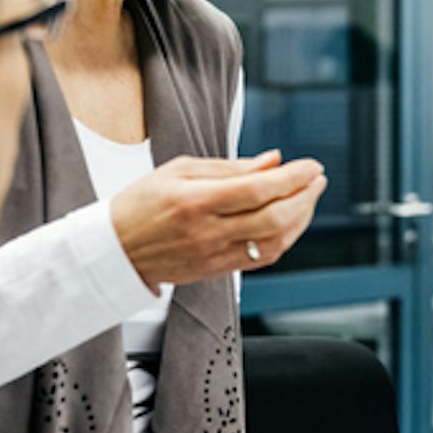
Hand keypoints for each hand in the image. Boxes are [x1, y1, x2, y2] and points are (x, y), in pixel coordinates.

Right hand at [110, 150, 326, 286]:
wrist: (115, 250)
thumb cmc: (141, 204)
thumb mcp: (179, 171)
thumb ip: (230, 167)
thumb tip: (273, 161)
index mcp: (195, 201)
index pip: (257, 189)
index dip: (292, 177)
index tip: (311, 165)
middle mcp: (207, 232)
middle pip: (274, 218)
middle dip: (305, 196)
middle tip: (317, 179)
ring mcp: (214, 255)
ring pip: (274, 241)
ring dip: (300, 219)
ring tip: (308, 197)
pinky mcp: (218, 271)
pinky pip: (263, 257)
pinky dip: (285, 238)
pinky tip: (291, 221)